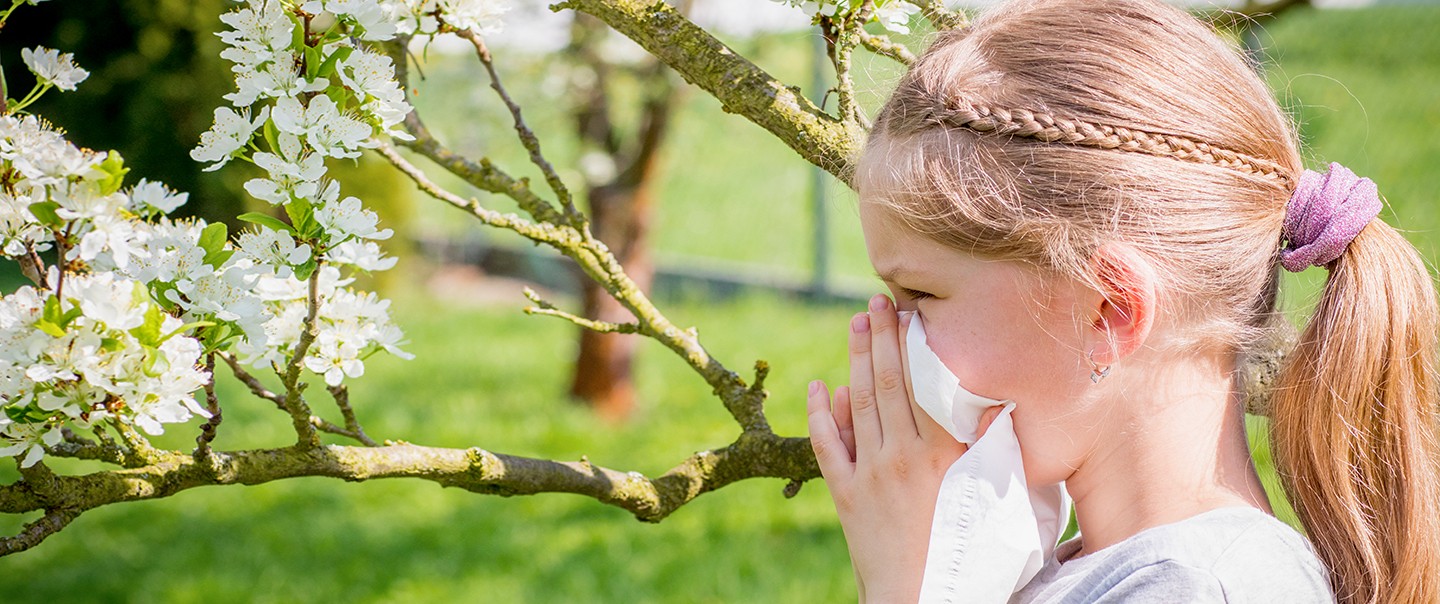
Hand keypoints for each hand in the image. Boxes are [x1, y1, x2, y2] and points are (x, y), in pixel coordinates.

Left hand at [808, 295, 1000, 602]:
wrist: (922, 598)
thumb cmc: (966, 552)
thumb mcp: (990, 499)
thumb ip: (991, 450)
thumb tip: (994, 406)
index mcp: (940, 455)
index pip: (923, 385)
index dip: (914, 346)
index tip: (909, 313)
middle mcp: (901, 457)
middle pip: (888, 384)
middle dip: (880, 338)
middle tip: (875, 301)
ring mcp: (868, 474)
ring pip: (859, 404)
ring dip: (855, 361)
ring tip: (854, 324)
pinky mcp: (844, 495)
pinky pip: (826, 446)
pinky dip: (821, 414)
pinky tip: (820, 386)